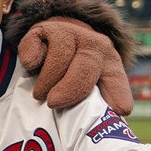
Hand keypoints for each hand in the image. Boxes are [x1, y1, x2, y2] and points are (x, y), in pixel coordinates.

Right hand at [18, 16, 133, 115]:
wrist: (54, 34)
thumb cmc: (72, 67)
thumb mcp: (90, 80)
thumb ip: (96, 100)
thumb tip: (105, 121)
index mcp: (108, 60)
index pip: (115, 78)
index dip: (118, 94)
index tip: (119, 110)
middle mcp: (92, 44)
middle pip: (85, 67)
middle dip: (70, 89)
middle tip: (53, 103)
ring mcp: (68, 33)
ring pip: (60, 57)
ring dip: (46, 80)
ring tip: (40, 94)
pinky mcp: (44, 29)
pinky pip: (36, 45)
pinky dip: (31, 59)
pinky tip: (31, 67)